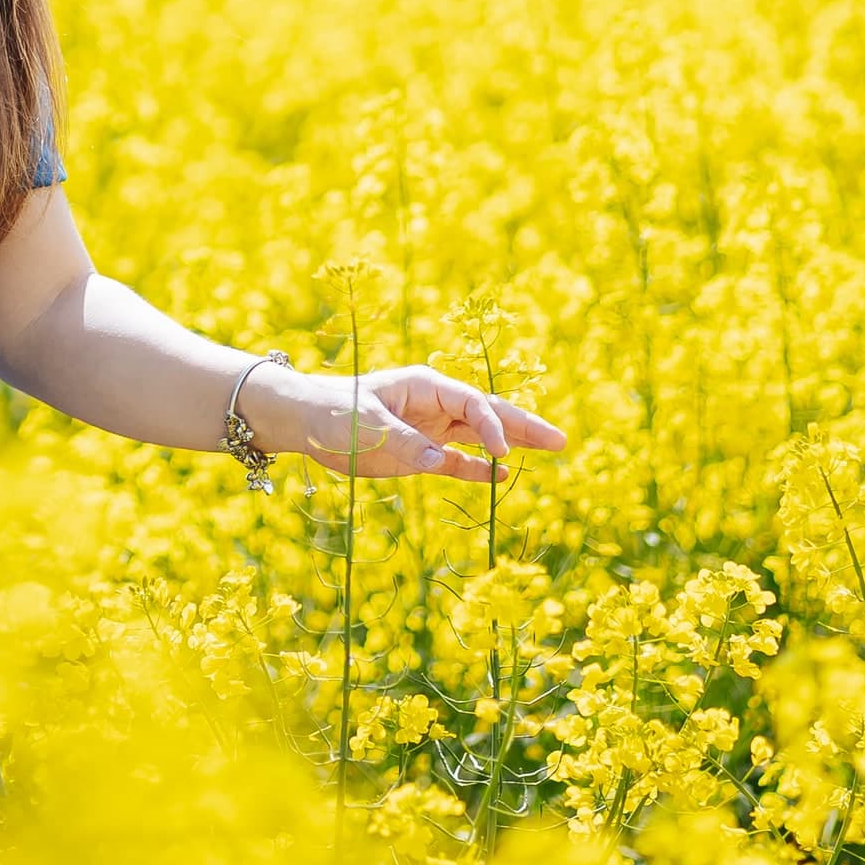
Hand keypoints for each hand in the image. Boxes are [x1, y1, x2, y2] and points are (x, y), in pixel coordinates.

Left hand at [248, 359, 568, 483]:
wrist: (303, 422)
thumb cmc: (332, 411)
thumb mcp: (366, 425)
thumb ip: (404, 443)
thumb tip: (439, 462)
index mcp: (426, 387)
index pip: (473, 404)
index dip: (493, 425)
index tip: (502, 451)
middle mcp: (434, 406)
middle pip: (488, 415)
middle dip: (524, 426)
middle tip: (561, 440)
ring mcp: (429, 430)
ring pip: (479, 438)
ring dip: (511, 445)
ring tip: (550, 449)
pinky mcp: (418, 454)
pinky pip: (456, 462)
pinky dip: (478, 470)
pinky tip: (502, 477)